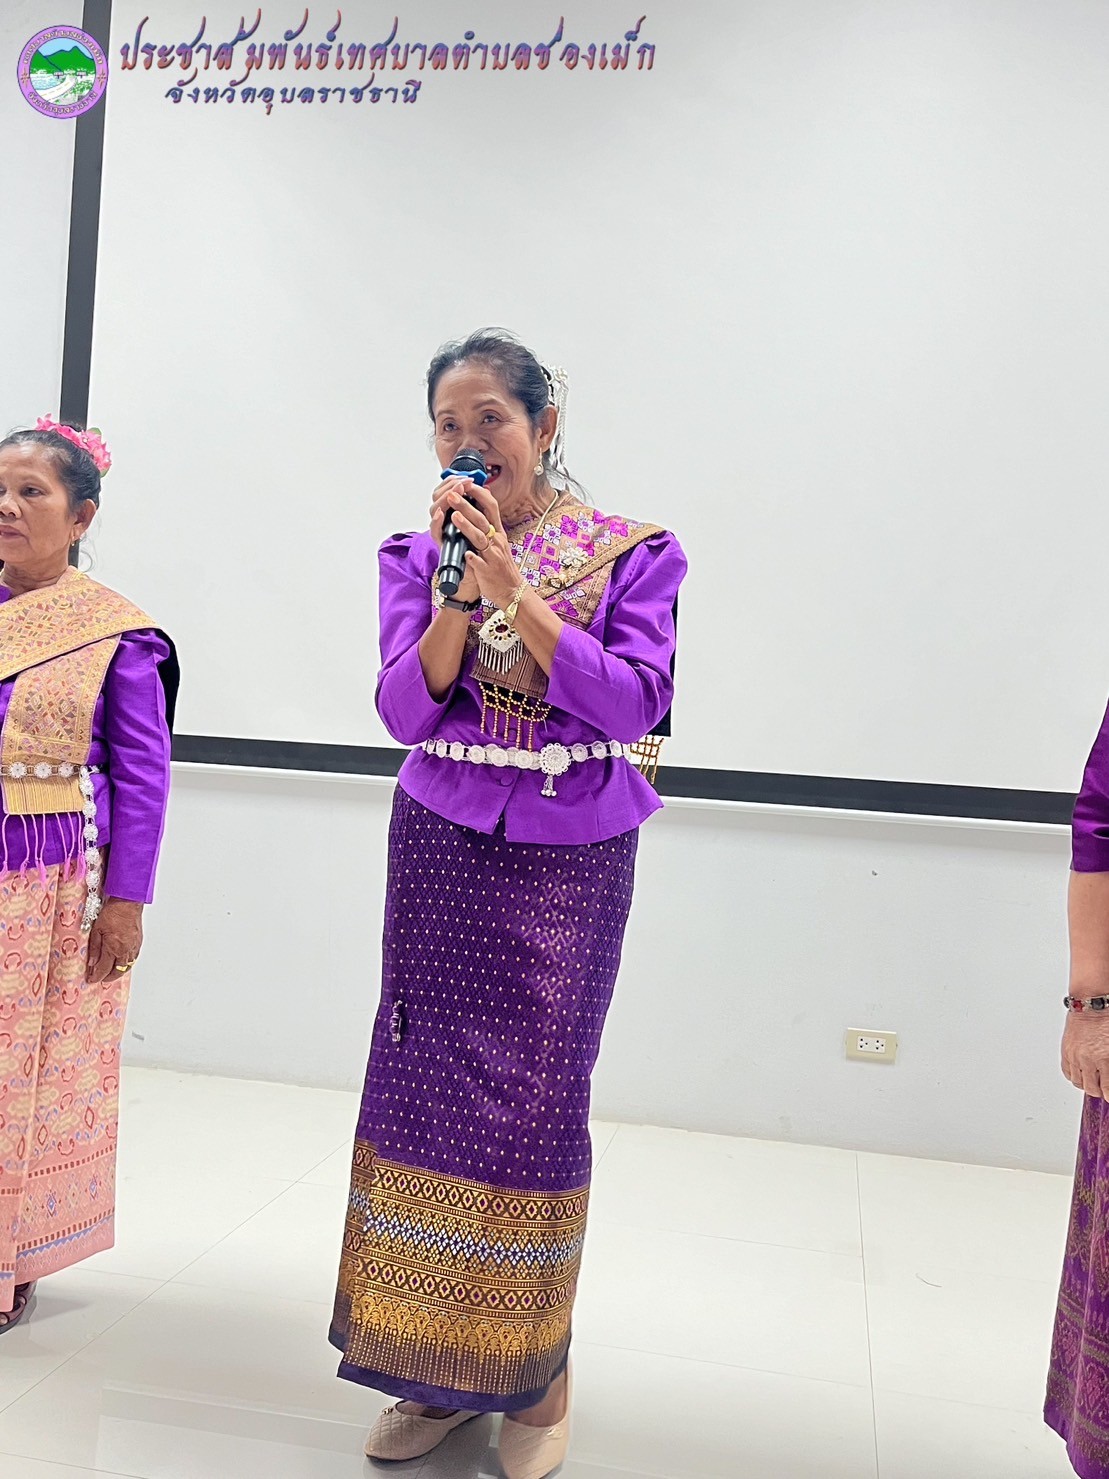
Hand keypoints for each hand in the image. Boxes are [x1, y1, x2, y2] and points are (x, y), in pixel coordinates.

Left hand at [86, 898, 143, 983]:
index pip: (103, 968)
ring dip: (118, 971)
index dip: (97, 976)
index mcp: (113, 947)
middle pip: (117, 971)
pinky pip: (133, 958)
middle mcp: (125, 950)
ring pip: (127, 966)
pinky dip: (127, 963)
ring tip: (111, 973)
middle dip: (108, 977)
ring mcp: (133, 947)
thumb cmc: (112, 913)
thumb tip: (92, 962)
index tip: (92, 979)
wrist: (128, 903)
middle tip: (101, 979)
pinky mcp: (138, 942)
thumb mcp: (96, 930)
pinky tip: (123, 962)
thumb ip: (94, 948)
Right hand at [429, 478, 484, 603]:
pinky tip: (442, 513)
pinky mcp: (441, 544)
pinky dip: (437, 521)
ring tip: (455, 493)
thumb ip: (480, 507)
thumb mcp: (481, 524)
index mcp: (453, 512)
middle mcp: (445, 520)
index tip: (467, 476)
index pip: (447, 490)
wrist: (475, 575)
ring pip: (434, 509)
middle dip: (450, 486)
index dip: (455, 481)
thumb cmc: (477, 550)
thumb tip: (485, 488)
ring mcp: (442, 531)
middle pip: (438, 496)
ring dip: (444, 499)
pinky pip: (435, 531)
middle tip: (462, 482)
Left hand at [442, 481, 526, 610]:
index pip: (490, 506)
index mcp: (497, 532)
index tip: (466, 483)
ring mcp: (492, 556)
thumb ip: (488, 524)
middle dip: (466, 505)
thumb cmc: (500, 565)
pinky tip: (465, 553)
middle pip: (482, 519)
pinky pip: (479, 563)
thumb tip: (479, 504)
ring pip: (480, 538)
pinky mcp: (487, 571)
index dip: (479, 493)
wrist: (511, 590)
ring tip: (454, 516)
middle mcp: (496, 541)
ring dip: (467, 527)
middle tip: (452, 495)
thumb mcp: (497, 541)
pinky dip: (472, 558)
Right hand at [1062, 1009, 1108, 1098]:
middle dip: (1099, 1091)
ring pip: (1077, 1082)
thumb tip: (1108, 1077)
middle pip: (1091, 1089)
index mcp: (1104, 1058)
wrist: (1092, 1004)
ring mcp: (1074, 1055)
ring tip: (1092, 1081)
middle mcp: (1087, 1059)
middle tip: (1103, 1088)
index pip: (1107, 1089)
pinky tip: (1081, 1073)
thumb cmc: (1107, 1020)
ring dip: (1086, 1084)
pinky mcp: (1065, 1050)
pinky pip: (1066, 1071)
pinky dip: (1073, 1076)